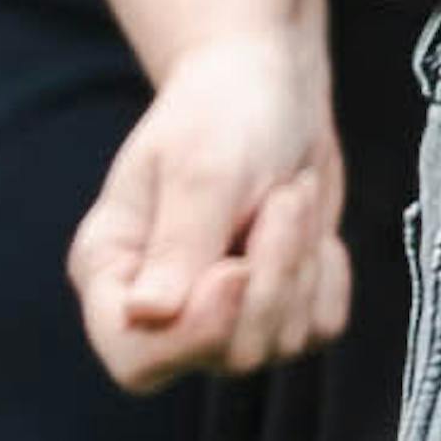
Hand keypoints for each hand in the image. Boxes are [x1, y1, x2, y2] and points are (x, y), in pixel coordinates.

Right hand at [64, 22, 351, 389]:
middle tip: (284, 197)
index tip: (237, 269)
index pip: (135, 356)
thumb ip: (178, 244)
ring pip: (276, 345)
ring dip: (302, 265)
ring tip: (291, 195)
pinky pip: (317, 330)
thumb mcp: (201, 168)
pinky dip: (328, 280)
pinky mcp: (274, 307)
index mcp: (111, 271)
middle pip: (222, 355)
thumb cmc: (222, 111)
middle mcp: (158, 307)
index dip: (195, 333)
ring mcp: (217, 314)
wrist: (269, 84)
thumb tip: (148, 317)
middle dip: (271, 279)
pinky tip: (312, 230)